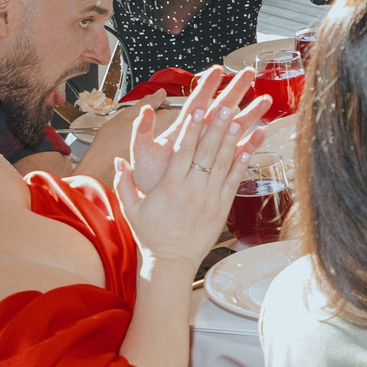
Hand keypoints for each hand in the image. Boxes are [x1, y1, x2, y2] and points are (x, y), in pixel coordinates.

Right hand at [113, 69, 269, 264]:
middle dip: (216, 126)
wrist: (171, 262)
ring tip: (240, 118)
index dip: (192, 128)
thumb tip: (118, 161)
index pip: (183, 150)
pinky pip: (234, 181)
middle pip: (207, 152)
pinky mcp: (222, 208)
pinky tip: (249, 146)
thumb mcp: (131, 209)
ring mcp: (209, 198)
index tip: (198, 108)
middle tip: (226, 104)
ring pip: (223, 163)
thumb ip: (124, 183)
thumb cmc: (150, 235)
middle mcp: (192, 189)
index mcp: (170, 186)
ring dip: (232, 139)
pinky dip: (242, 163)